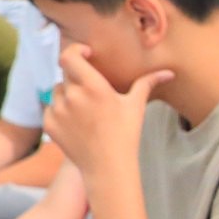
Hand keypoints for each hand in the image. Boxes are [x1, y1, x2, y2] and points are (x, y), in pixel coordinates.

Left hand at [41, 45, 170, 180]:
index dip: (75, 50)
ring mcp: (59, 110)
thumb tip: (169, 73)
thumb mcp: (136, 106)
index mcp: (93, 87)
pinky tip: (77, 124)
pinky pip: (50, 108)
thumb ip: (147, 84)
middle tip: (91, 92)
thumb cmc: (126, 134)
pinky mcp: (49, 124)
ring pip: (57, 91)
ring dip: (68, 94)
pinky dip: (60, 112)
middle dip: (77, 77)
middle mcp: (73, 96)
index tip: (85, 54)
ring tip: (85, 111)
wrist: (107, 167)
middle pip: (66, 74)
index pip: (70, 56)